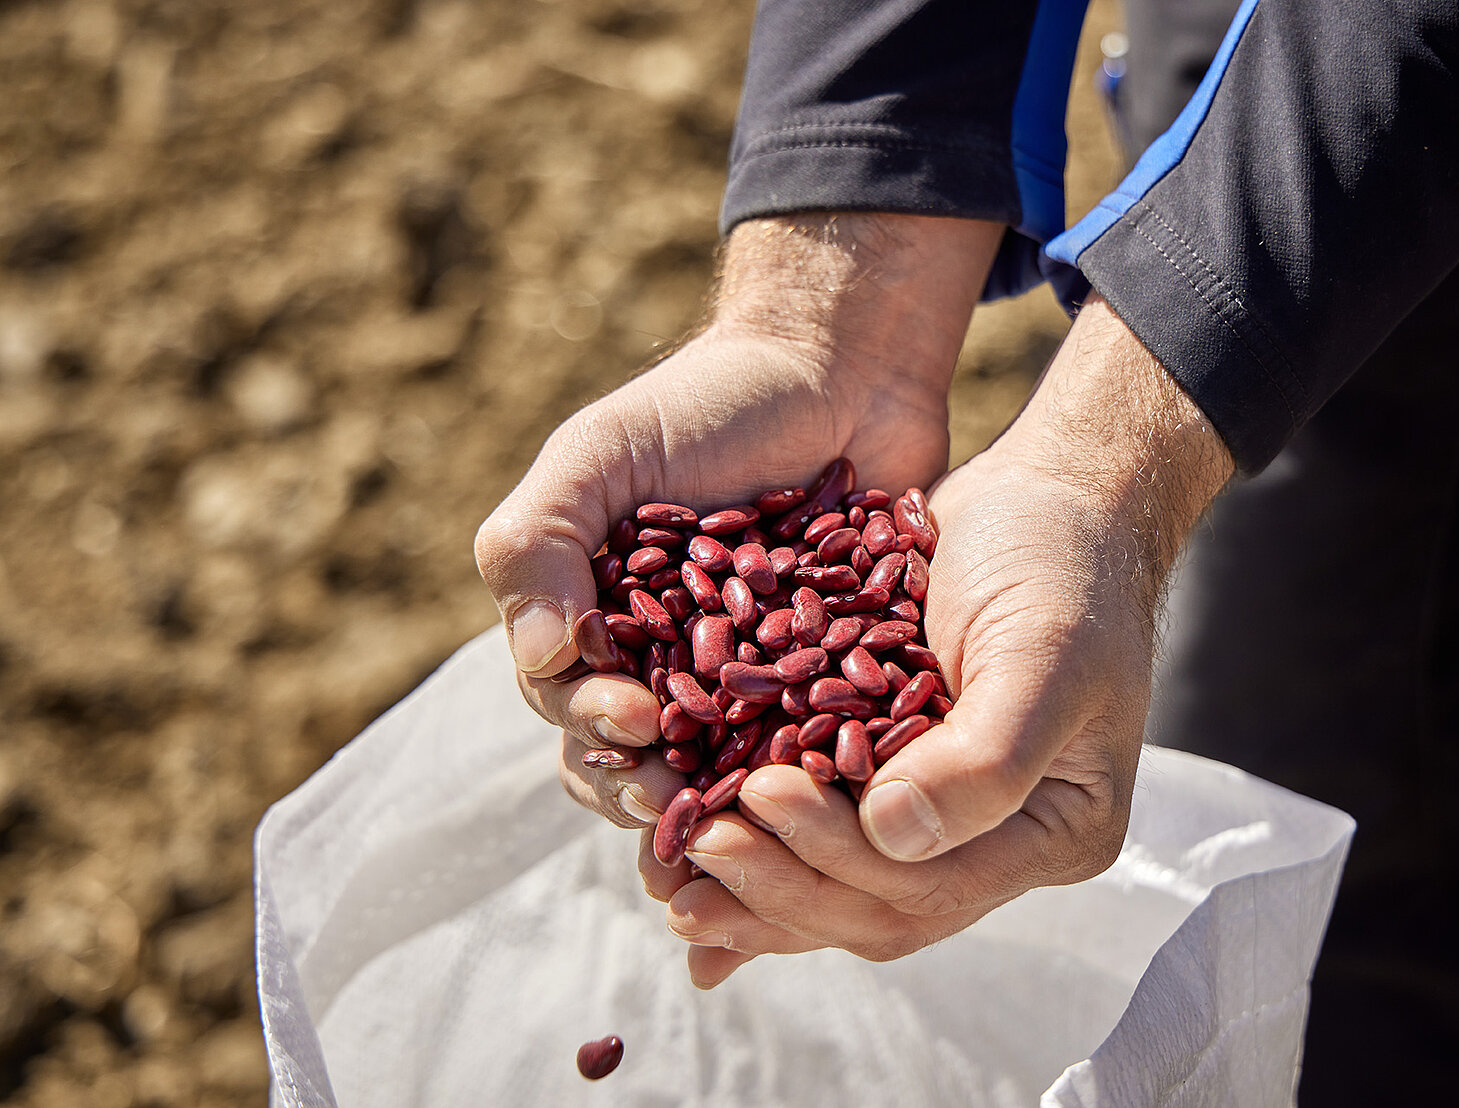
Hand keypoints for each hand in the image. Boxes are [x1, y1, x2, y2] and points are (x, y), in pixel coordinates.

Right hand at [473, 213, 1001, 828]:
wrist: (840, 369)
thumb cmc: (707, 403)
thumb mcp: (601, 452)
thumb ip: (539, 540)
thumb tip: (538, 652)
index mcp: (600, 626)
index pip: (571, 703)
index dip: (595, 729)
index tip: (635, 722)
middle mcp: (669, 668)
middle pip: (638, 759)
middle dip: (649, 788)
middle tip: (680, 796)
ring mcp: (754, 686)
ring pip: (723, 776)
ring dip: (725, 808)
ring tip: (750, 818)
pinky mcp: (836, 688)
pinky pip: (818, 752)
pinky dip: (815, 782)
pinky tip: (829, 802)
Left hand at [649, 295, 1234, 986]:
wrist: (1049, 499)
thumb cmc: (1064, 566)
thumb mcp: (1045, 652)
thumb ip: (985, 758)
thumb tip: (892, 835)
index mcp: (1052, 832)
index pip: (932, 887)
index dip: (836, 857)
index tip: (755, 794)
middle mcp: (994, 843)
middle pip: (873, 906)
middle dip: (779, 882)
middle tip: (693, 841)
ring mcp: (938, 816)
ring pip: (835, 884)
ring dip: (752, 883)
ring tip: (665, 875)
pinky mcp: (883, 777)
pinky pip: (815, 826)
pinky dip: (755, 840)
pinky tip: (677, 848)